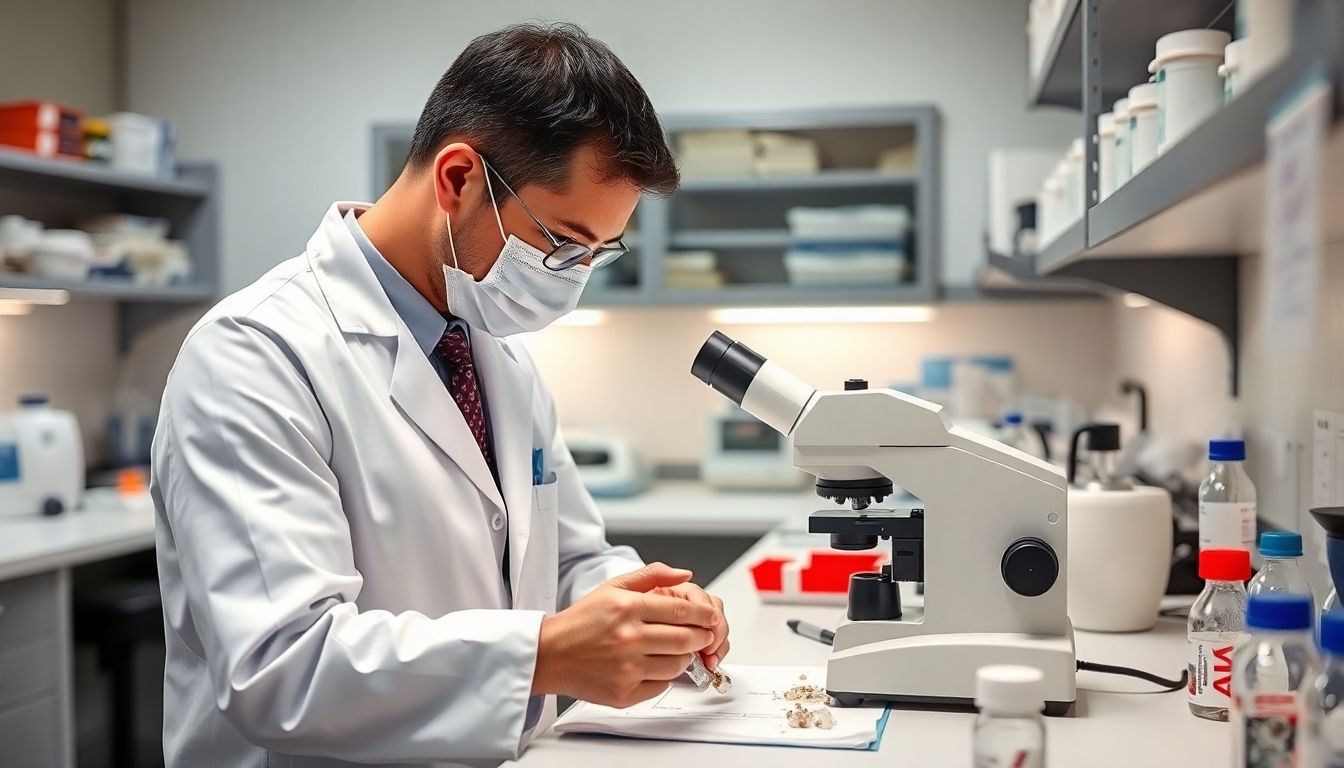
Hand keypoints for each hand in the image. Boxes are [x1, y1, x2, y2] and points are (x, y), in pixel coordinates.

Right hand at [532, 562, 720, 707]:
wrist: (550, 654)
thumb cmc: (581, 621)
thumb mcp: (613, 587)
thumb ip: (652, 575)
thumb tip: (686, 575)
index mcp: (627, 608)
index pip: (681, 610)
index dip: (704, 614)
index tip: (711, 617)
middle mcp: (628, 638)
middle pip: (686, 639)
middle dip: (702, 637)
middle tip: (702, 635)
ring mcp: (626, 668)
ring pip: (677, 665)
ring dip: (684, 657)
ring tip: (675, 650)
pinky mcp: (624, 692)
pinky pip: (661, 686)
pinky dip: (663, 676)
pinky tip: (652, 665)